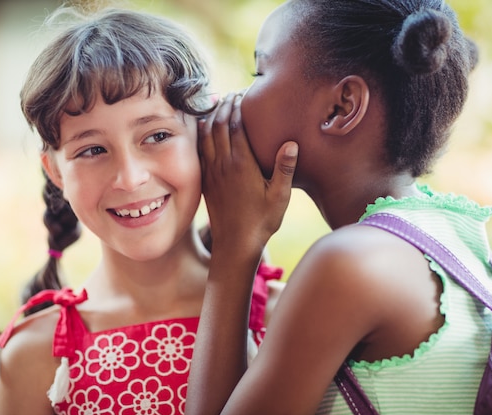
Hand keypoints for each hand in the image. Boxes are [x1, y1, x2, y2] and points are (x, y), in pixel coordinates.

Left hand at [198, 93, 297, 256]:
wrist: (235, 244)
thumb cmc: (261, 221)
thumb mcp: (280, 196)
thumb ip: (285, 169)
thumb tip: (291, 143)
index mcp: (241, 164)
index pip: (236, 125)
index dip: (238, 106)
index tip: (242, 93)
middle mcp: (223, 164)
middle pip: (219, 125)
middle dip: (224, 106)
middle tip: (231, 94)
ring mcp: (212, 172)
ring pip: (206, 135)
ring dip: (211, 117)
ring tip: (217, 104)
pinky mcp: (206, 180)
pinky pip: (200, 150)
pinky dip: (202, 134)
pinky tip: (204, 129)